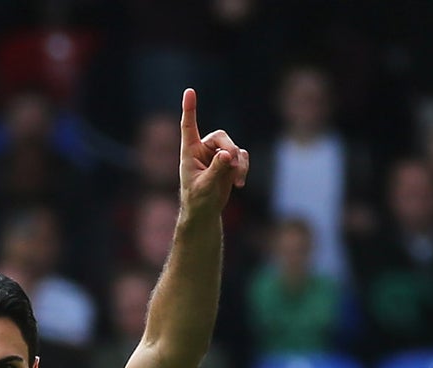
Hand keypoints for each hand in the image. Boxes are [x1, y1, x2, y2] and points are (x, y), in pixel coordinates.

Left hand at [179, 88, 247, 213]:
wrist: (205, 212)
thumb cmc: (197, 201)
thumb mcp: (205, 187)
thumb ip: (215, 170)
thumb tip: (227, 155)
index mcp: (189, 152)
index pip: (189, 126)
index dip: (190, 109)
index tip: (189, 91)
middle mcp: (203, 149)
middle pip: (222, 136)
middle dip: (230, 149)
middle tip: (232, 164)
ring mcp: (218, 154)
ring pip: (235, 147)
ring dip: (238, 163)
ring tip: (235, 180)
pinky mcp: (229, 161)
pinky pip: (242, 157)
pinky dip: (243, 168)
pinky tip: (239, 184)